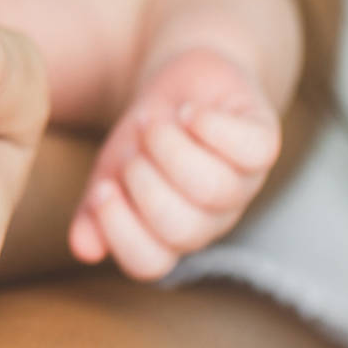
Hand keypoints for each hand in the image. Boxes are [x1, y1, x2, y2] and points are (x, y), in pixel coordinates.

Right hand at [70, 47, 281, 279]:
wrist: (183, 85)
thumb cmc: (146, 137)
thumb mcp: (110, 171)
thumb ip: (94, 211)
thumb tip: (83, 249)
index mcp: (170, 233)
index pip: (149, 263)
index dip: (121, 230)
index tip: (102, 188)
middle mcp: (211, 217)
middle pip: (183, 229)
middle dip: (145, 183)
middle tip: (133, 149)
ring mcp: (242, 183)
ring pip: (215, 188)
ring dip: (172, 148)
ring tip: (155, 122)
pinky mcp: (264, 142)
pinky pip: (252, 149)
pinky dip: (212, 126)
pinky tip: (190, 111)